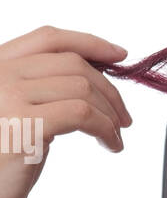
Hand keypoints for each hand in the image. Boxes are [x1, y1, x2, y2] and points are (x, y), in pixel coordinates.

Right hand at [0, 25, 132, 197]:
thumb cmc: (6, 159)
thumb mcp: (23, 110)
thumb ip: (46, 86)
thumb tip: (100, 72)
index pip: (48, 38)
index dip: (89, 42)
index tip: (119, 55)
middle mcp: (0, 74)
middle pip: (72, 63)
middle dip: (108, 88)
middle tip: (123, 116)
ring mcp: (9, 96)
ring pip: (82, 88)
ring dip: (110, 112)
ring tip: (115, 135)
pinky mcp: (25, 123)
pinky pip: (83, 114)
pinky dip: (105, 128)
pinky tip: (110, 144)